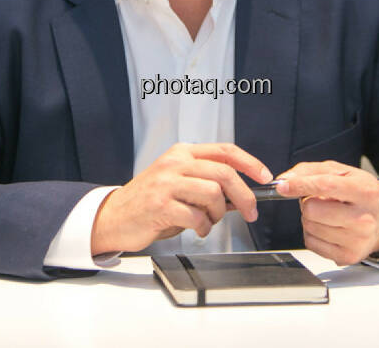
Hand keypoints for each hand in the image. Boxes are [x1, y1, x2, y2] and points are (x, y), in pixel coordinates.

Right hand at [90, 143, 272, 254]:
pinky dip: (203, 227)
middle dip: (244, 196)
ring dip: (218, 214)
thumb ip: (207, 185)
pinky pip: (196, 216)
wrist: (114, 216)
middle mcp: (174, 163)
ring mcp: (166, 183)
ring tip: (208, 221)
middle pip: (224, 173)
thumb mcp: (179, 184)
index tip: (264, 176)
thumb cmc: (149, 202)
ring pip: (213, 194)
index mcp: (182, 153)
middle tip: (249, 212)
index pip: (225, 150)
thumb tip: (241, 195)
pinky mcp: (160, 205)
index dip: (250, 163)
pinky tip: (195, 229)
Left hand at [275, 160, 378, 265]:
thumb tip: (286, 179)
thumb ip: (311, 170)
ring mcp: (357, 240)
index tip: (283, 186)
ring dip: (310, 218)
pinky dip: (313, 233)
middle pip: (312, 209)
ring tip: (327, 213)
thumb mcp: (343, 172)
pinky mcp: (347, 256)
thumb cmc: (361, 193)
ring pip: (309, 226)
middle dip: (307, 202)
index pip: (326, 186)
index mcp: (364, 191)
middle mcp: (364, 218)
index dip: (300, 185)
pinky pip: (310, 243)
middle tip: (320, 200)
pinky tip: (328, 227)